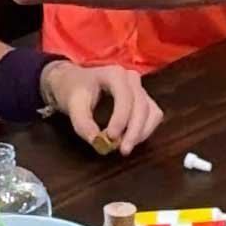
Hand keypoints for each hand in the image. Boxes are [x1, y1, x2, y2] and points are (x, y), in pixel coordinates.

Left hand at [42, 61, 162, 157]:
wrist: (74, 82)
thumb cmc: (73, 90)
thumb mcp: (72, 104)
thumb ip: (83, 124)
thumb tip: (98, 143)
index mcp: (114, 74)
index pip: (125, 96)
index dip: (121, 118)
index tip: (111, 137)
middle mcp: (131, 79)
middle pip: (142, 105)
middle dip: (135, 130)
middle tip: (123, 150)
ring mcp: (140, 89)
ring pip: (152, 112)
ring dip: (142, 132)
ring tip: (125, 147)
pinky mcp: (143, 100)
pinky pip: (153, 116)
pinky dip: (145, 130)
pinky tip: (131, 140)